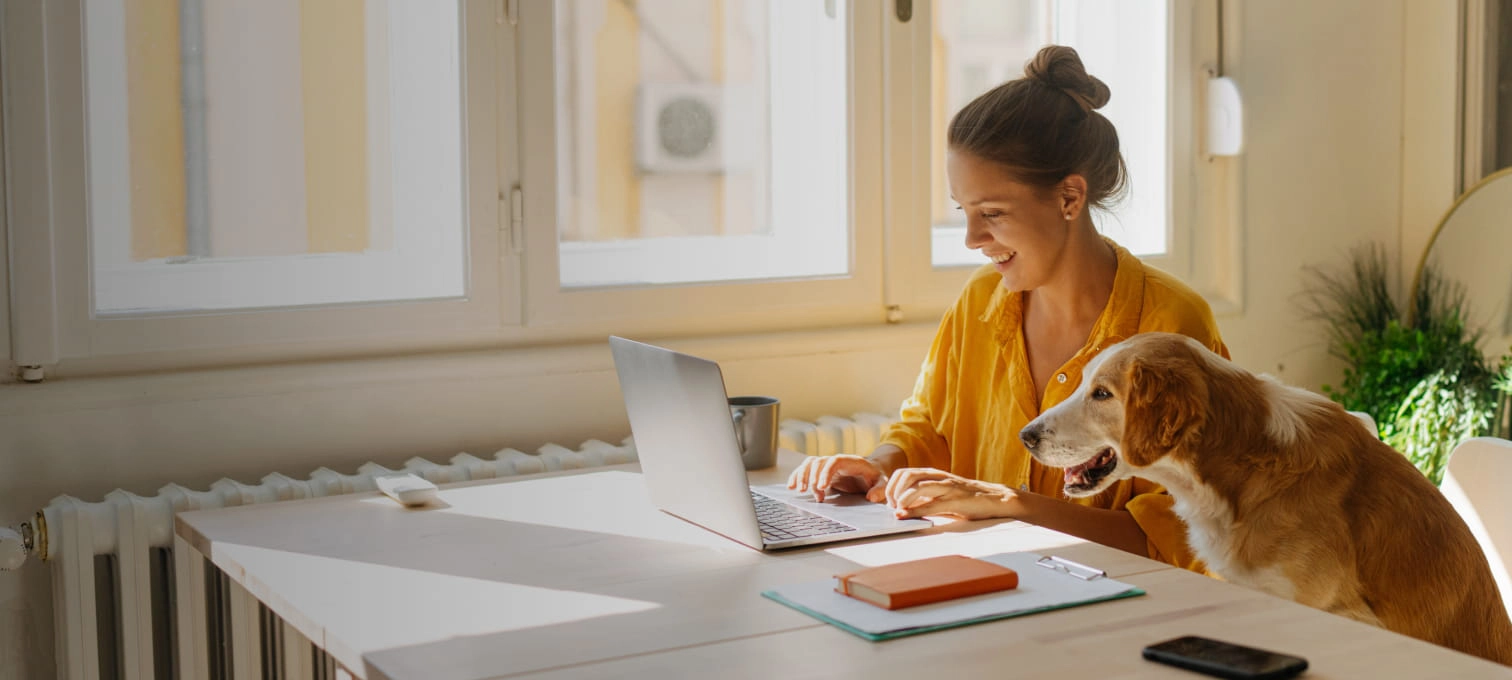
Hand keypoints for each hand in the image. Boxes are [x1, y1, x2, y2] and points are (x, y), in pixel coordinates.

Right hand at [786, 454, 885, 503]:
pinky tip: (791, 486)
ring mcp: (827, 465)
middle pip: (819, 462)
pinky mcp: (822, 472)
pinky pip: (807, 470)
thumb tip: (871, 497)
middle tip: (809, 492)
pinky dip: (797, 476)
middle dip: (812, 476)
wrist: (871, 471)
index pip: (834, 462)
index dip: (826, 472)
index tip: (822, 486)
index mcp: (850, 461)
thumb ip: (879, 489)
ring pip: (810, 464)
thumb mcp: (882, 482)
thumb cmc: (876, 476)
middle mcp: (836, 460)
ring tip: (799, 491)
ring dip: (802, 476)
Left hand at [883, 467, 1017, 520]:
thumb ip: (924, 497)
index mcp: (933, 474)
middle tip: (891, 506)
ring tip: (898, 511)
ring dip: (901, 499)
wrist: (996, 499)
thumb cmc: (967, 498)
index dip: (890, 486)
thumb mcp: (942, 494)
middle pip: (906, 475)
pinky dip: (915, 511)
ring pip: (917, 486)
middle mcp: (939, 477)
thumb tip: (902, 507)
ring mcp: (948, 487)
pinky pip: (931, 504)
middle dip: (893, 491)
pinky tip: (906, 516)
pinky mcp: (956, 500)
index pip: (903, 473)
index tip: (887, 501)